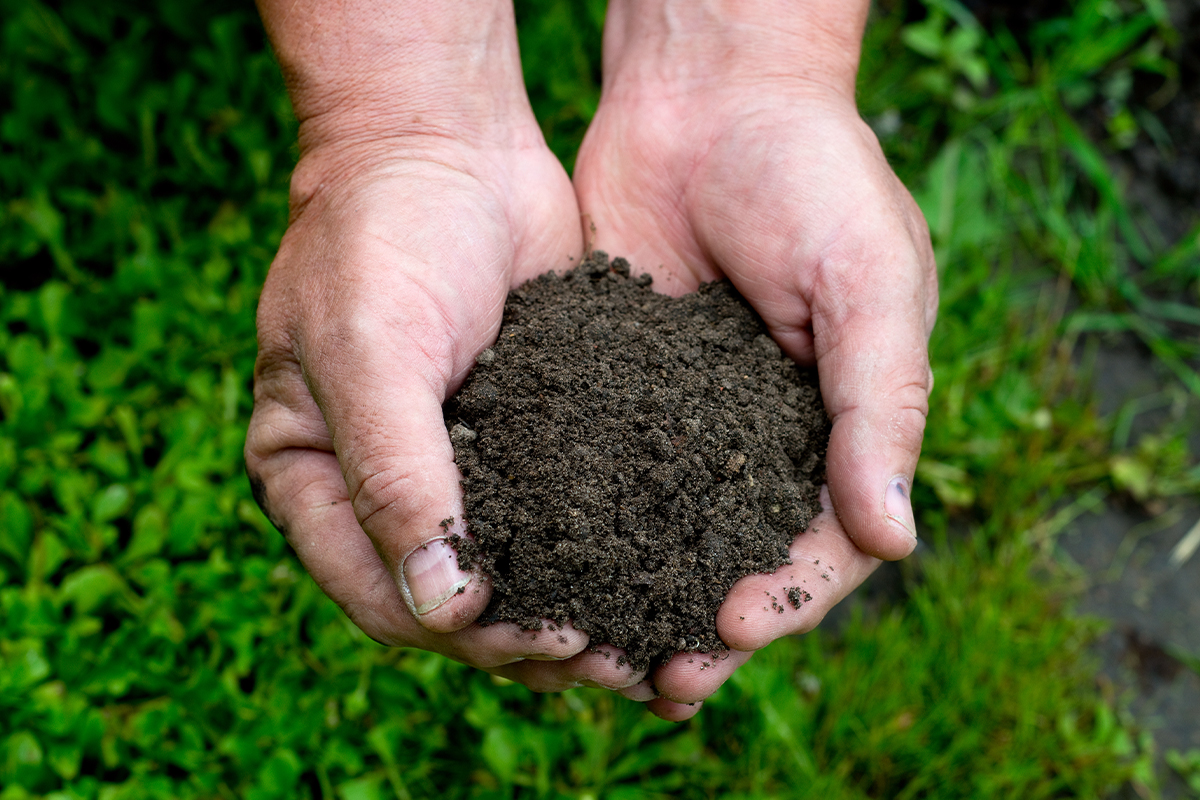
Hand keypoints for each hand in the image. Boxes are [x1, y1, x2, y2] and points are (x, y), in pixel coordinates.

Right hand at [246, 0, 651, 698]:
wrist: (445, 141)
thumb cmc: (382, 232)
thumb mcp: (370, 349)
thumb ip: (397, 476)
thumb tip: (443, 607)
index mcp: (315, 479)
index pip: (384, 592)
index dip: (465, 630)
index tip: (549, 637)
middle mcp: (386, 486)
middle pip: (458, 601)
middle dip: (533, 640)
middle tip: (619, 661)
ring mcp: (459, 463)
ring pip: (518, 569)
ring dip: (579, 610)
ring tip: (652, 644)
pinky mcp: (525, 433)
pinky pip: (562, 509)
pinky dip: (604, 548)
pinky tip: (663, 573)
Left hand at [572, 0, 937, 718]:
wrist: (711, 94)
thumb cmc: (814, 174)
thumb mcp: (868, 282)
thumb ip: (880, 406)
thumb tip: (894, 539)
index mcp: (844, 421)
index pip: (828, 536)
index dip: (791, 591)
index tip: (738, 627)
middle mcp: (765, 432)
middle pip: (742, 554)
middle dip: (709, 623)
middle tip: (666, 682)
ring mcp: (688, 416)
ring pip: (669, 531)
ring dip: (642, 596)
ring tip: (606, 656)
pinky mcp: (618, 387)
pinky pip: (606, 470)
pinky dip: (587, 524)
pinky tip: (554, 567)